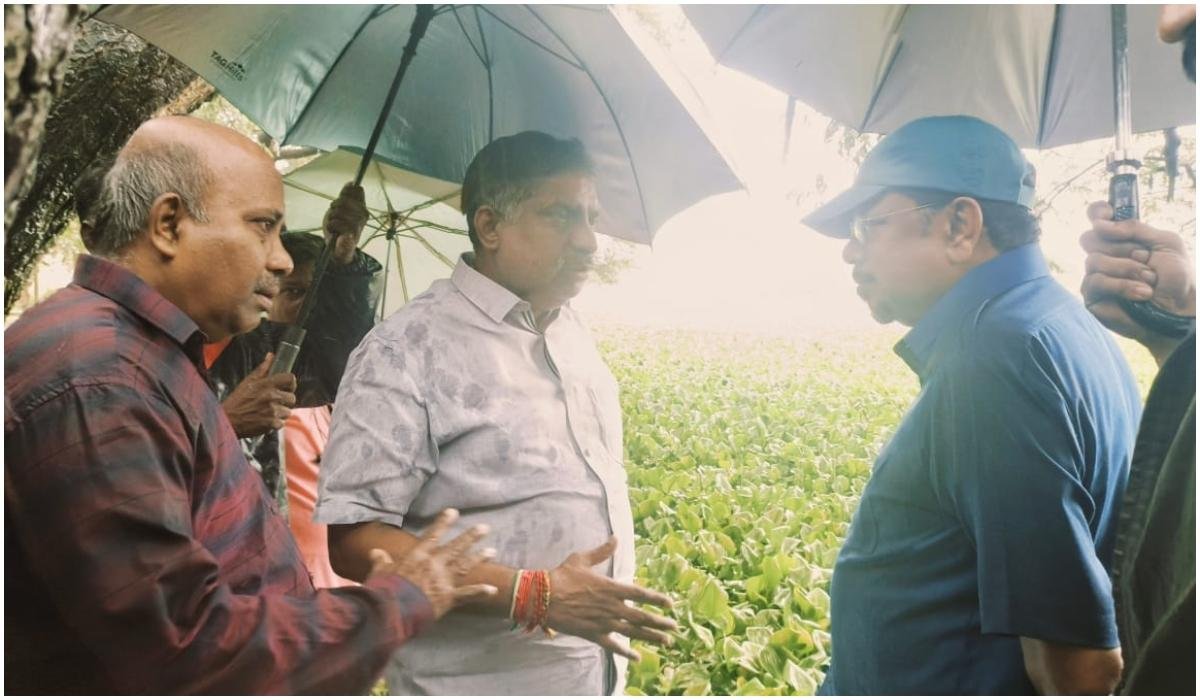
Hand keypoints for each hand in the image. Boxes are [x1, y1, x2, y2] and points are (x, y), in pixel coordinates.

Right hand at [220, 353, 297, 437]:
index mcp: (266, 384)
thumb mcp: (248, 382)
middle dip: (285, 401)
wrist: (227, 420)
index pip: (290, 379)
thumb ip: (262, 369)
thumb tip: (271, 356)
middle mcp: (271, 396)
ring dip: (280, 414)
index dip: (290, 384)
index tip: (286, 387)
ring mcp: (272, 410)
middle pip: (292, 398)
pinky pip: (281, 423)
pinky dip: (275, 424)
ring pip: (287, 412)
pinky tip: (265, 421)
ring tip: (267, 413)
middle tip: (274, 403)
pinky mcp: (271, 423)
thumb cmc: (237, 401)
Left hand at [323, 182, 368, 265]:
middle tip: (335, 216)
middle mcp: (363, 216)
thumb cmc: (340, 226)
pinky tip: (334, 231)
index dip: (344, 195)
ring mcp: (358, 226)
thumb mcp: (341, 208)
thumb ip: (346, 196)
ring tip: (334, 225)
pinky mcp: (350, 236)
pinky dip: (332, 226)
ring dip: (331, 219)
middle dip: (335, 207)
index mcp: (363, 207)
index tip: (340, 203)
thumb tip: (352, 183)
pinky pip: (335, 224)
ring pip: (337, 212)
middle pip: (343, 200)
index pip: (355, 191)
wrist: (338, 248)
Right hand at [367, 508, 496, 617]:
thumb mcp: (380, 571)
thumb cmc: (384, 590)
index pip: (432, 535)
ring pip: (465, 566)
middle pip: (456, 547)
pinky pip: (467, 594)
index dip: (443, 523)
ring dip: (479, 558)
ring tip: (492, 551)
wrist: (391, 611)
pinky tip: (493, 589)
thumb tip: (376, 552)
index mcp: (418, 556)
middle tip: (485, 528)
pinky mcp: (448, 598)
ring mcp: (443, 581)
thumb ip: (381, 561)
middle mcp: (434, 564)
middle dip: (471, 537)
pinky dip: (480, 592)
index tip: (453, 512)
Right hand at [547, 537, 677, 660]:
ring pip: (633, 632)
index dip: (657, 599)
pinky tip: (637, 658)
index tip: (671, 604)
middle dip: (660, 622)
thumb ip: (602, 551)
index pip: (641, 594)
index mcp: (611, 588)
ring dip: (651, 637)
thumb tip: (615, 538)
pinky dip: (626, 653)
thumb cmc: (562, 576)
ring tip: (666, 642)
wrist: (544, 597)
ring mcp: (604, 622)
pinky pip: (613, 646)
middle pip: (642, 616)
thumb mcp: (582, 559)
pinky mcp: (593, 634)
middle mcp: (612, 607)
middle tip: (675, 627)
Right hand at [1080, 201, 1194, 346]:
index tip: (1106, 215)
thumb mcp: (1167, 243)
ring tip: (1149, 282)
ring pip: (1093, 260)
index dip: (1098, 213)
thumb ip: (1136, 228)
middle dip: (1120, 247)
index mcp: (1122, 239)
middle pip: (1090, 238)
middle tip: (1144, 258)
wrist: (1179, 309)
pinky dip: (1122, 286)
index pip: (1098, 217)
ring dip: (1127, 269)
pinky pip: (1095, 281)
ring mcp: (1096, 275)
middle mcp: (1105, 254)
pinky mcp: (1092, 296)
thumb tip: (1099, 225)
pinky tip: (1142, 294)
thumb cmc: (1176, 278)